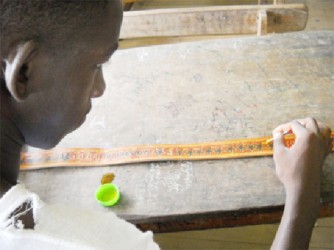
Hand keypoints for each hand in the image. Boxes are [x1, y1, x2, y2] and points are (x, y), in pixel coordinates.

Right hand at [270, 117, 330, 249]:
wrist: (303, 188)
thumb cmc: (290, 171)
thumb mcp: (279, 154)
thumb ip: (278, 140)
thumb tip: (277, 133)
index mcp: (306, 136)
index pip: (294, 124)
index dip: (283, 127)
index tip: (275, 133)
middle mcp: (317, 138)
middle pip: (310, 121)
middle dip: (297, 123)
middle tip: (287, 130)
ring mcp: (323, 146)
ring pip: (323, 128)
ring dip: (312, 126)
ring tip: (302, 131)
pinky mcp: (325, 154)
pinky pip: (327, 139)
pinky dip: (321, 136)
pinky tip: (312, 140)